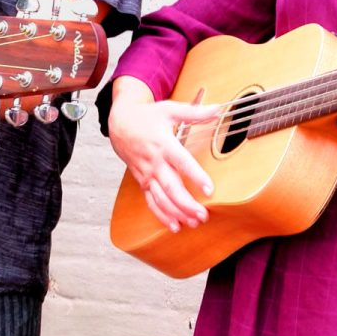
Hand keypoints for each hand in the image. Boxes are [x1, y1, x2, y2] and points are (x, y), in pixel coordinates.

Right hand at [107, 82, 221, 231]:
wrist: (119, 123)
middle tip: (203, 215)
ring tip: (194, 222)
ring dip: (177, 213)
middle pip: (171, 187)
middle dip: (187, 204)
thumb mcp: (170, 109)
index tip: (209, 189)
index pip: (182, 162)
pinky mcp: (142, 182)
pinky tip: (175, 226)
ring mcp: (147, 174)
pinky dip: (162, 216)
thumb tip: (217, 110)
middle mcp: (154, 162)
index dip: (196, 176)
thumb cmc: (146, 117)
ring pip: (161, 199)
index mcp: (164, 144)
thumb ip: (195, 112)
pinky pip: (151, 202)